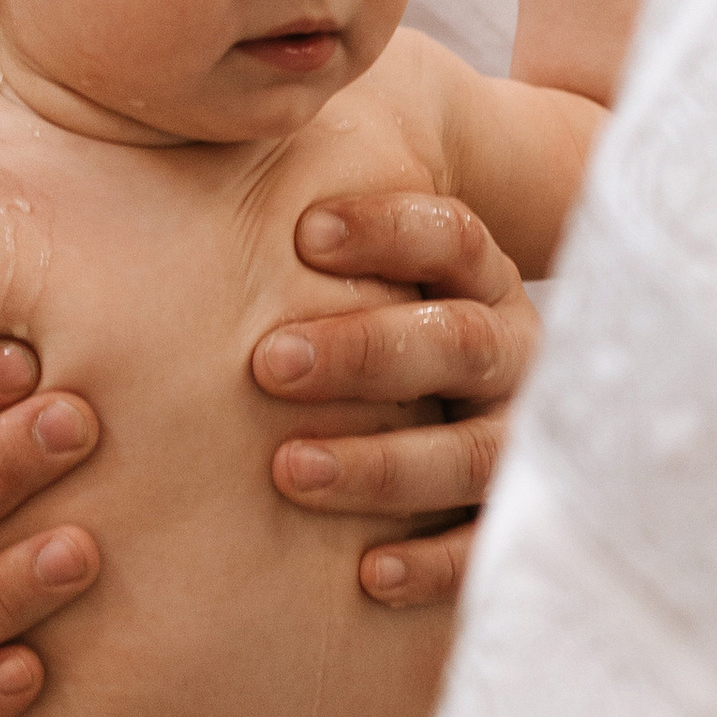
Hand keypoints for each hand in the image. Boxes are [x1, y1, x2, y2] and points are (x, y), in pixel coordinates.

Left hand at [256, 190, 539, 609]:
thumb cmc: (345, 308)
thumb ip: (280, 201)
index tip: (305, 234)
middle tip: (268, 362)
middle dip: (366, 352)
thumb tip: (197, 141)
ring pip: (475, 450)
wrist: (432, 398)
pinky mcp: (511, 512)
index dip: (390, 230)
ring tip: (290, 470)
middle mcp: (511, 350)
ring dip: (384, 462)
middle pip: (460, 342)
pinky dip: (437, 560)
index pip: (454, 235)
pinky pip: (488, 542)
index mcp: (477, 276)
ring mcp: (520, 434)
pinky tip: (371, 574)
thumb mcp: (333, 245)